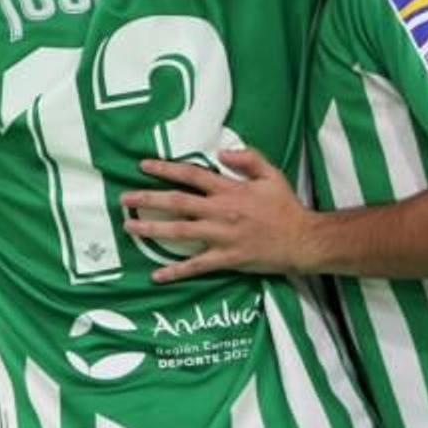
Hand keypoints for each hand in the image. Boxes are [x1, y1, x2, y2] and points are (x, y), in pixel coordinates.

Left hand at [119, 147, 318, 282]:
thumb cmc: (286, 207)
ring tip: (130, 228)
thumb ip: (248, 158)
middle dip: (148, 200)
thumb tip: (222, 152)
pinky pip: (197, 266)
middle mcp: (221, 212)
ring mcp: (222, 237)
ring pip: (180, 232)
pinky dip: (176, 271)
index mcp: (229, 190)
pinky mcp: (226, 259)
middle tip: (124, 200)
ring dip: (153, 230)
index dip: (165, 169)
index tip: (143, 166)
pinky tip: (157, 275)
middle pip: (177, 203)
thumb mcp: (271, 175)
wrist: (303, 240)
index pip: (191, 175)